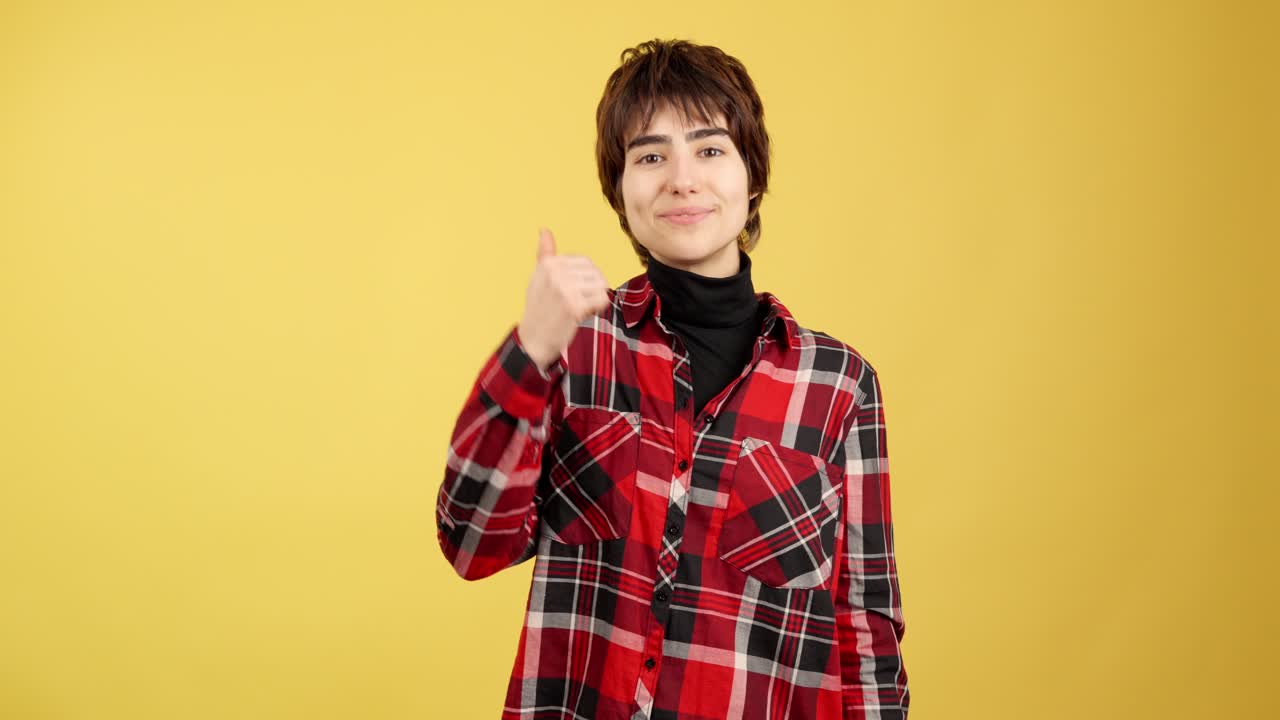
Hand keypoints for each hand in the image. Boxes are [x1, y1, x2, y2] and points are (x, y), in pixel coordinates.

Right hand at [516, 227, 609, 370]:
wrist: (534, 339)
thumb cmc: (539, 308)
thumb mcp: (538, 277)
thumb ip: (544, 254)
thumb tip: (544, 230)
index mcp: (549, 263)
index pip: (586, 262)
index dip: (586, 279)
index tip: (573, 292)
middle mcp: (556, 272)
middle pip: (596, 273)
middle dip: (592, 289)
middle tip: (577, 302)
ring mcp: (565, 289)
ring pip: (601, 286)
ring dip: (595, 299)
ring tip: (579, 308)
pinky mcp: (575, 306)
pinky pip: (602, 300)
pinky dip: (598, 309)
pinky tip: (584, 315)